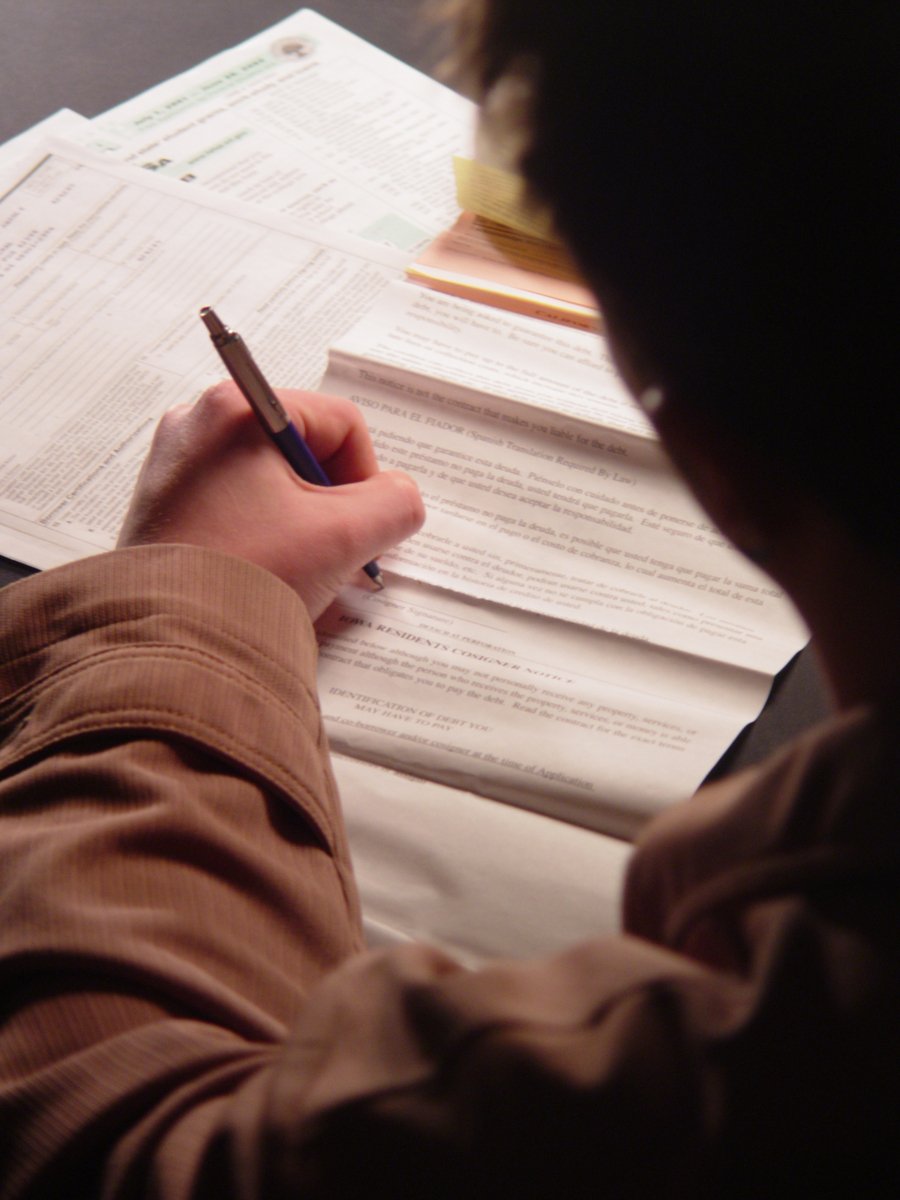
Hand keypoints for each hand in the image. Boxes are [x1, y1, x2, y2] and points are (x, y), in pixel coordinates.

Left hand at [117, 382, 423, 617]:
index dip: (366, 478)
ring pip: (274, 485)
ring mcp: (178, 468)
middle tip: (337, 555)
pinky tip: (272, 579)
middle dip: (334, 508)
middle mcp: (199, 425)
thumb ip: (395, 504)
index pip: (340, 423)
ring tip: (304, 575)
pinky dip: (268, 540)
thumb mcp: (343, 536)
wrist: (168, 643)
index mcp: (237, 408)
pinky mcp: (167, 509)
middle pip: (305, 452)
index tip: (360, 527)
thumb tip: (400, 500)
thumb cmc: (243, 577)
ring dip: (305, 529)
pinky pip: (240, 511)